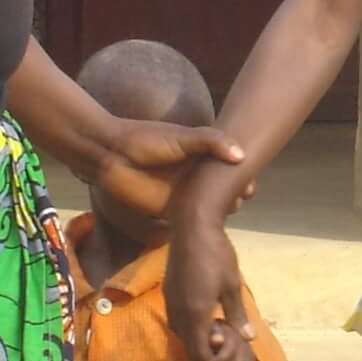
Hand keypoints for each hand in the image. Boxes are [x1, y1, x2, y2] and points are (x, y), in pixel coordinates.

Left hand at [89, 121, 246, 231]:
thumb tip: (241, 155)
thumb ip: (211, 141)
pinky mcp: (170, 212)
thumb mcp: (183, 136)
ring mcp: (184, 195)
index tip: (250, 180)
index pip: (230, 166)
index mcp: (201, 155)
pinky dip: (204, 224)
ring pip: (211, 207)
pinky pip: (192, 221)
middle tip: (242, 194)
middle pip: (224, 188)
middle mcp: (195, 176)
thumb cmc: (145, 140)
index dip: (242, 174)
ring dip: (222, 210)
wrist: (111, 156)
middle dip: (236, 193)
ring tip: (229, 207)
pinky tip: (213, 224)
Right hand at [164, 198, 253, 360]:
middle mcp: (179, 313)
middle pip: (189, 347)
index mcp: (196, 314)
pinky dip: (188, 332)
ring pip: (181, 335)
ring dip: (194, 347)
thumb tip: (249, 338)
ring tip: (210, 355)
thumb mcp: (233, 286)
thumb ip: (238, 315)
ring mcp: (171, 303)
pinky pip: (177, 322)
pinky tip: (199, 330)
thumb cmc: (216, 255)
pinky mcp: (169, 294)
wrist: (191, 228)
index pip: (201, 352)